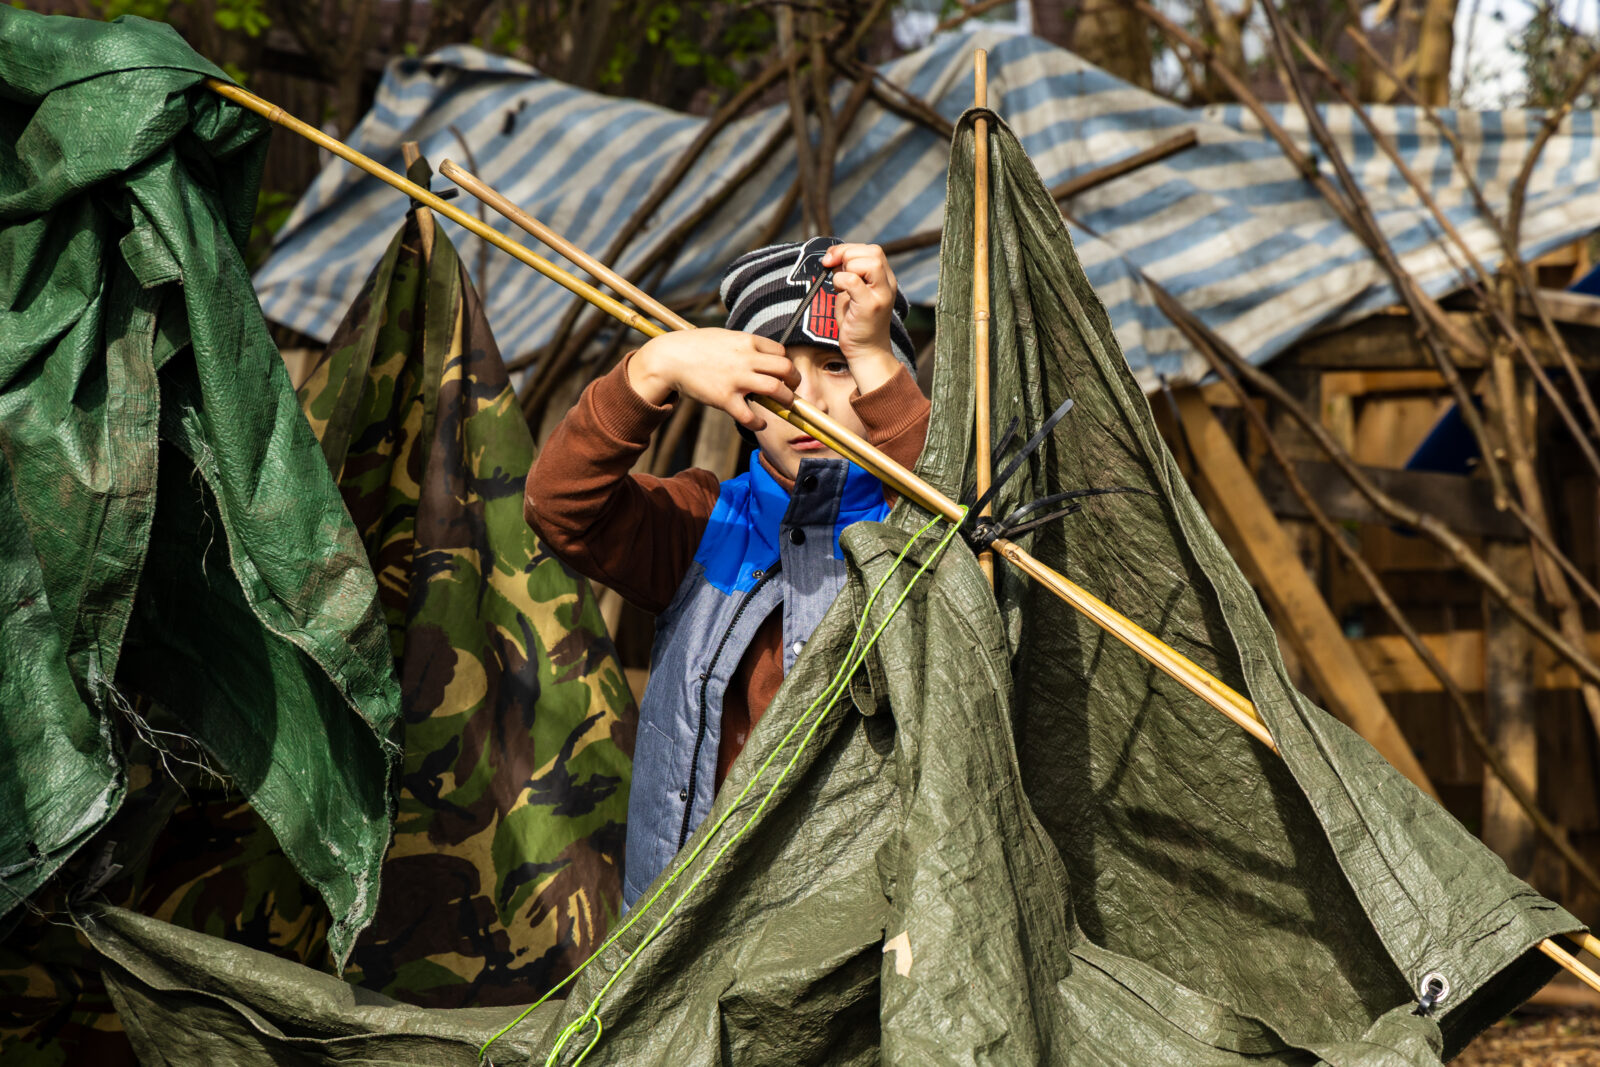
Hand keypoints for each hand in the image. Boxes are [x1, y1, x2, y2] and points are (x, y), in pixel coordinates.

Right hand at [628, 328, 798, 430]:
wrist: (669, 357)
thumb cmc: (696, 346)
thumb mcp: (724, 337)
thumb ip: (744, 346)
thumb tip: (761, 356)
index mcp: (747, 341)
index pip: (781, 352)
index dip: (786, 365)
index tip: (784, 375)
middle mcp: (746, 358)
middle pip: (786, 369)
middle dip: (794, 382)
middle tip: (791, 391)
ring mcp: (736, 379)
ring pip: (776, 390)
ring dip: (786, 401)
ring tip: (783, 406)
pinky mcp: (724, 398)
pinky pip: (750, 415)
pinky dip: (760, 423)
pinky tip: (759, 423)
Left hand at [822, 243, 897, 361]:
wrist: (865, 351)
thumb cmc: (856, 323)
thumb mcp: (851, 292)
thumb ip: (847, 273)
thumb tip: (834, 256)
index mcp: (885, 279)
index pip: (872, 250)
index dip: (848, 249)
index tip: (831, 260)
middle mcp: (888, 284)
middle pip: (874, 251)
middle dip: (847, 254)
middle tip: (831, 268)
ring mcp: (881, 294)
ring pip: (869, 261)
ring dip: (847, 267)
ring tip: (840, 285)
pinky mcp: (871, 306)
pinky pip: (853, 280)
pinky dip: (841, 281)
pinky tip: (839, 292)